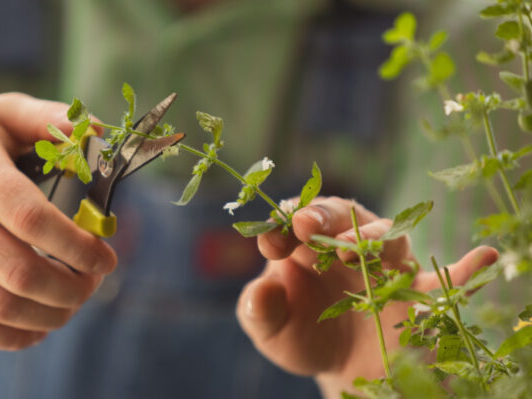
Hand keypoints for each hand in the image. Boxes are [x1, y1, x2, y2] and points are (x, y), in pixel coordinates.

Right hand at [0, 93, 115, 349]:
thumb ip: (49, 118)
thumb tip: (100, 133)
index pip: (33, 219)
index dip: (79, 247)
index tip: (106, 258)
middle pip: (20, 272)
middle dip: (72, 289)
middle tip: (92, 285)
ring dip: (50, 315)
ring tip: (72, 304)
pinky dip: (14, 336)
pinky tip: (39, 325)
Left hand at [235, 197, 496, 397]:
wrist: (338, 368)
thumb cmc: (298, 336)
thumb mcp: (267, 328)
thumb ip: (257, 310)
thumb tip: (259, 290)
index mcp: (304, 245)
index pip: (293, 220)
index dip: (282, 223)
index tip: (271, 240)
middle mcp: (342, 244)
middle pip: (340, 215)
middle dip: (323, 216)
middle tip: (306, 226)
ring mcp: (380, 263)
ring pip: (386, 235)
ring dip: (372, 237)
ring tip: (354, 253)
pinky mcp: (410, 291)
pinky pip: (441, 277)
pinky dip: (463, 267)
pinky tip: (482, 259)